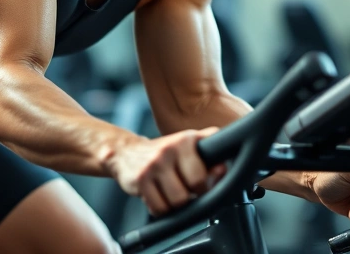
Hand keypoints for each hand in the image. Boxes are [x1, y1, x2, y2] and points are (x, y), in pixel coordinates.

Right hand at [106, 128, 226, 216]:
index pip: (203, 175)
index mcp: (186, 140)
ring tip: (171, 193)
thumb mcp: (188, 146)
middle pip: (191, 191)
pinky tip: (157, 195)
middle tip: (184, 189)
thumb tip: (223, 170)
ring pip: (175, 203)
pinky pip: (158, 208)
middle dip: (190, 195)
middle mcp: (169, 150)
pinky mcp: (139, 180)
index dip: (204, 185)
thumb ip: (209, 155)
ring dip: (175, 204)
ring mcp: (153, 165)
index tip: (199, 184)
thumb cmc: (163, 152)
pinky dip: (160, 208)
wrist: (125, 152)